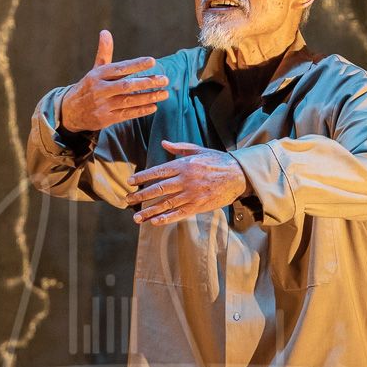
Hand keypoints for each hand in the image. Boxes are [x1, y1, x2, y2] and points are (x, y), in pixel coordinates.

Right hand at [60, 30, 169, 132]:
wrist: (71, 112)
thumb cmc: (88, 87)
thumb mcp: (94, 70)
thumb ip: (104, 52)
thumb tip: (105, 32)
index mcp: (98, 75)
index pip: (120, 68)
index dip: (136, 64)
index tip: (152, 61)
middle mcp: (100, 89)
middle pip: (126, 85)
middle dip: (147, 82)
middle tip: (164, 79)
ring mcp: (103, 105)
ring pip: (129, 101)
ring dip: (148, 97)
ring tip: (164, 94)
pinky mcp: (105, 119)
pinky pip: (126, 114)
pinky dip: (140, 111)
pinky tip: (153, 106)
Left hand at [125, 141, 247, 224]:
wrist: (238, 175)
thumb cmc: (218, 161)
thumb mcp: (198, 150)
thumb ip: (179, 148)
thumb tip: (163, 143)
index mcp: (183, 165)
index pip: (158, 171)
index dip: (142, 177)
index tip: (130, 181)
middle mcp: (185, 180)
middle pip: (158, 189)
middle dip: (140, 195)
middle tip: (127, 200)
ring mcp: (191, 194)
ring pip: (165, 204)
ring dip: (149, 211)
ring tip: (136, 217)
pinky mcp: (198, 206)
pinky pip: (179, 214)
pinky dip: (166, 218)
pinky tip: (154, 222)